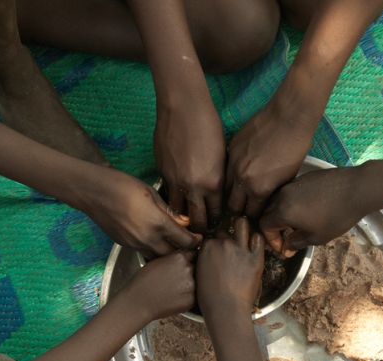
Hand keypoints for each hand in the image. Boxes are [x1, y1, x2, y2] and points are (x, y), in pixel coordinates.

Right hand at [85, 170, 201, 258]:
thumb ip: (169, 211)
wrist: (93, 192)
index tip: (199, 237)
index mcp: (158, 223)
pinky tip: (156, 240)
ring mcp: (134, 244)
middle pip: (173, 255)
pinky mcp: (125, 245)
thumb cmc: (122, 185)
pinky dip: (154, 250)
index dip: (196, 240)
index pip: (185, 241)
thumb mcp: (151, 193)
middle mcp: (147, 238)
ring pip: (158, 258)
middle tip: (189, 243)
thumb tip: (184, 222)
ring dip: (168, 253)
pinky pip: (145, 253)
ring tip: (173, 243)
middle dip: (184, 251)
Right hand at [122, 250, 196, 320]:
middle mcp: (188, 269)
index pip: (194, 254)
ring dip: (189, 285)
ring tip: (172, 290)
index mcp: (180, 257)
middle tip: (175, 280)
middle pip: (196, 268)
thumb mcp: (157, 261)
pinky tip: (173, 298)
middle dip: (189, 273)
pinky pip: (193, 296)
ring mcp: (191, 285)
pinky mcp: (191, 300)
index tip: (187, 264)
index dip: (191, 259)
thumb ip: (174, 257)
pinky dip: (186, 297)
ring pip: (196, 283)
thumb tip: (186, 256)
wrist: (139, 302)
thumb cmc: (144, 281)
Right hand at [155, 100, 225, 232]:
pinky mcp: (161, 172)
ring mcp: (174, 181)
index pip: (214, 213)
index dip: (215, 219)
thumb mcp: (222, 156)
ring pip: (176, 211)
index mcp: (213, 183)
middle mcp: (193, 187)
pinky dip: (171, 198)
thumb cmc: (209, 126)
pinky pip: (166, 193)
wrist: (183, 109)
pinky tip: (176, 196)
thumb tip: (214, 194)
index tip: (215, 222)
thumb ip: (217, 179)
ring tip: (185, 218)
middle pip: (195, 219)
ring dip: (181, 215)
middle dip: (199, 227)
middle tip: (200, 229)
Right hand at [196, 217, 264, 315]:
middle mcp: (223, 244)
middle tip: (230, 249)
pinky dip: (257, 240)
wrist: (225, 309)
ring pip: (242, 225)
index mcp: (207, 247)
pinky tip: (255, 246)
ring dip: (242, 228)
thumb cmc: (210, 298)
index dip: (215, 245)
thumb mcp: (199, 275)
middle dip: (227, 238)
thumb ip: (203, 260)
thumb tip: (208, 256)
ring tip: (244, 235)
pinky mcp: (255, 258)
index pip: (211, 237)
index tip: (218, 252)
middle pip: (225, 232)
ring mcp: (240, 249)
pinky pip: (259, 239)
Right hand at [226, 101, 315, 219]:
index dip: (254, 216)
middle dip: (239, 208)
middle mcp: (242, 179)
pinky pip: (226, 167)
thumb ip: (272, 193)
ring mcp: (233, 163)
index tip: (256, 214)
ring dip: (232, 191)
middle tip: (245, 206)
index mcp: (259, 190)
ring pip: (224, 187)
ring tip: (239, 190)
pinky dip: (231, 172)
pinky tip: (240, 170)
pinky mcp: (231, 148)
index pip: (250, 214)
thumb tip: (264, 202)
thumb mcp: (288, 178)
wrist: (288, 117)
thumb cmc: (295, 147)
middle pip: (233, 205)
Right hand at [260, 166, 363, 256]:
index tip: (284, 247)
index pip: (264, 226)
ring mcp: (293, 183)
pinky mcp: (304, 177)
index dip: (271, 240)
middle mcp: (283, 195)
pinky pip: (290, 191)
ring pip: (278, 200)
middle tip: (288, 237)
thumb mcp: (316, 237)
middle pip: (268, 212)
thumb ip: (296, 242)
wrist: (356, 189)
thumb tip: (287, 246)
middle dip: (274, 227)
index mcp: (283, 211)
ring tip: (298, 223)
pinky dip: (292, 202)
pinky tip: (308, 209)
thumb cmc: (336, 217)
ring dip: (282, 214)